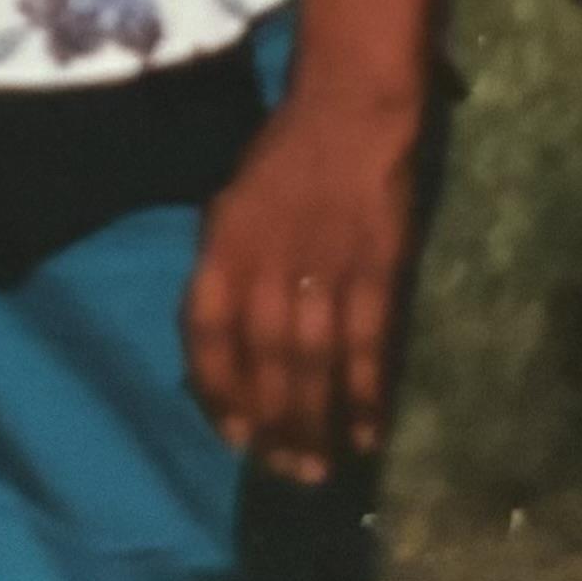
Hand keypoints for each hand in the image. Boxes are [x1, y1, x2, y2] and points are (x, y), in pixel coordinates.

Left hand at [182, 79, 421, 484]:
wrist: (349, 110)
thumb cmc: (284, 159)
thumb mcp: (232, 204)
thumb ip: (227, 270)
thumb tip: (224, 347)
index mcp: (223, 242)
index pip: (206, 330)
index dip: (216, 389)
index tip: (233, 435)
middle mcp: (266, 259)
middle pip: (264, 359)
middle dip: (273, 423)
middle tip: (287, 470)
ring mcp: (323, 265)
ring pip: (314, 362)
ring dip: (317, 421)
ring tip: (321, 467)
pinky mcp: (376, 268)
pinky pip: (369, 343)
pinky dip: (368, 393)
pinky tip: (369, 432)